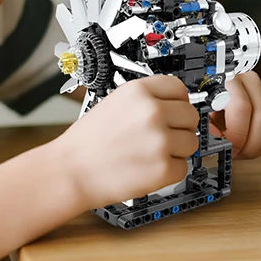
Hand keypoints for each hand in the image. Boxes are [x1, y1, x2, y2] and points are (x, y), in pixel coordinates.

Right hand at [55, 75, 199, 209]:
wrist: (69, 171)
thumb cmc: (85, 142)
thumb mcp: (113, 103)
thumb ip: (145, 101)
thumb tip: (174, 107)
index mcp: (138, 92)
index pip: (179, 88)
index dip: (178, 102)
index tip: (175, 111)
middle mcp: (152, 112)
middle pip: (190, 115)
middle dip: (180, 127)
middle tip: (162, 137)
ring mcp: (160, 140)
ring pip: (191, 142)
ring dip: (177, 150)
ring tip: (151, 155)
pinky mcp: (163, 168)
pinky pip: (183, 167)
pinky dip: (169, 172)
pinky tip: (148, 169)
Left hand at [209, 71, 260, 158]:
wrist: (214, 102)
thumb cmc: (205, 107)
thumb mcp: (199, 114)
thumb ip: (206, 124)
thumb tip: (216, 137)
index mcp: (230, 79)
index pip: (242, 106)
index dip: (235, 133)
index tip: (225, 145)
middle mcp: (251, 82)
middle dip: (247, 142)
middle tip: (233, 151)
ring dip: (255, 146)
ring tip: (239, 150)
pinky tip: (247, 146)